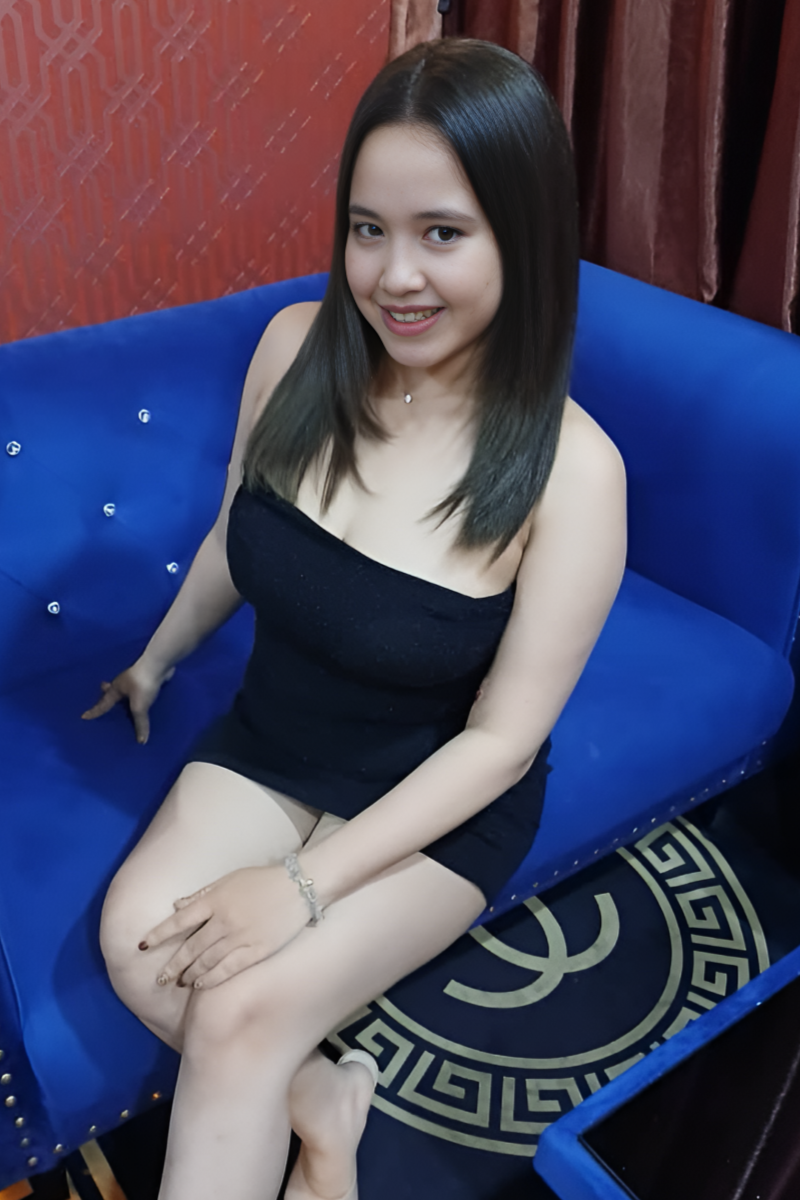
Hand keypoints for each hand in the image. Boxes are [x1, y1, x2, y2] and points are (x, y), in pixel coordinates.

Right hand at [81, 659, 174, 743]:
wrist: (158, 663)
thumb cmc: (143, 684)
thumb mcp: (140, 706)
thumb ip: (140, 723)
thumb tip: (141, 741)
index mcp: (115, 689)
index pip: (103, 704)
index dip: (94, 712)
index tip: (84, 717)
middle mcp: (123, 683)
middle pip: (111, 692)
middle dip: (107, 696)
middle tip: (103, 702)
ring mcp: (135, 679)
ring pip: (125, 689)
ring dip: (123, 695)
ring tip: (123, 703)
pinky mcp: (147, 678)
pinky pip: (139, 689)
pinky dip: (138, 694)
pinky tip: (143, 697)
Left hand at [141, 865, 310, 988]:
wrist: (299, 885)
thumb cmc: (263, 879)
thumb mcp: (229, 880)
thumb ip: (202, 895)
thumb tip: (177, 906)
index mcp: (215, 900)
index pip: (179, 921)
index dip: (159, 934)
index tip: (142, 945)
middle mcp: (224, 920)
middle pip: (191, 948)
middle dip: (173, 965)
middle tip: (160, 978)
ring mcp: (241, 937)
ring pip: (207, 962)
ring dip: (190, 974)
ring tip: (180, 982)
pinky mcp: (257, 950)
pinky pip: (229, 969)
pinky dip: (212, 978)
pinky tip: (201, 985)